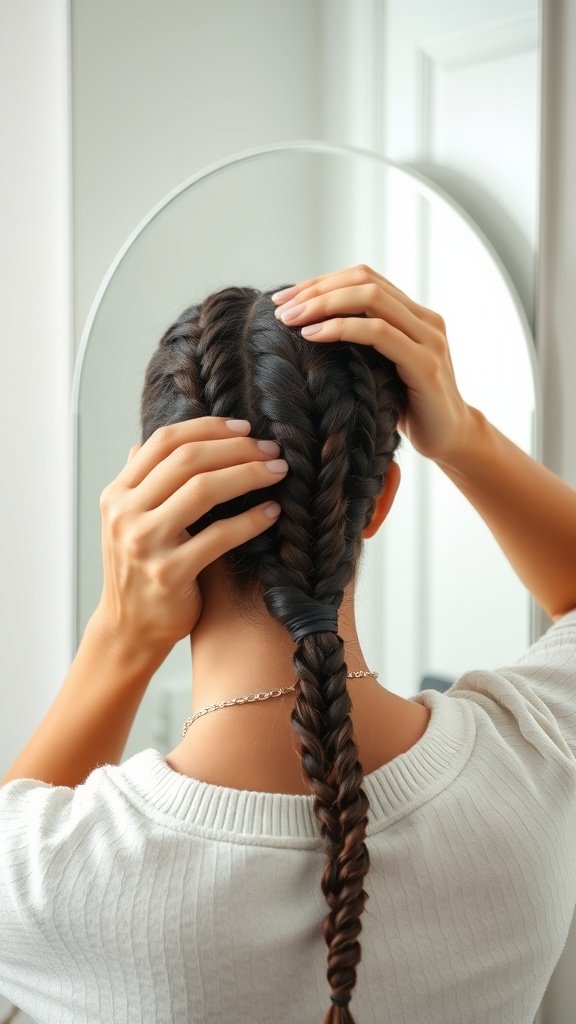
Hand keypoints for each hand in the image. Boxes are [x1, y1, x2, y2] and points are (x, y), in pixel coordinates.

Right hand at [94, 417, 285, 654]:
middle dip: (237, 449)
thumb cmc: (141, 570)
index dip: (208, 428)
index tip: (245, 429)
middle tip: (272, 450)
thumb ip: (141, 483)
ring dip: (248, 475)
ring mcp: (144, 543)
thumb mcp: (130, 521)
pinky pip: (219, 536)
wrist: (128, 629)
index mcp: (117, 494)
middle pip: (187, 460)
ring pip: (203, 489)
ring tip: (278, 472)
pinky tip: (273, 513)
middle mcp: (125, 514)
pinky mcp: (169, 574)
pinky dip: (251, 520)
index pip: (164, 442)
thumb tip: (149, 442)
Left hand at [272, 264, 472, 463]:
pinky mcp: (425, 364)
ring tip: (290, 320)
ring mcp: (428, 338)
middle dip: (316, 290)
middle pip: (364, 281)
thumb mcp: (379, 368)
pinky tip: (313, 336)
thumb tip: (307, 327)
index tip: (284, 299)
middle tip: (281, 308)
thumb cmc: (407, 407)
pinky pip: (379, 333)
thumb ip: (360, 344)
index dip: (320, 282)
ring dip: (323, 304)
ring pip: (371, 299)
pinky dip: (342, 329)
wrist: (448, 440)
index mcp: (412, 314)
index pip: (362, 279)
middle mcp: (424, 318)